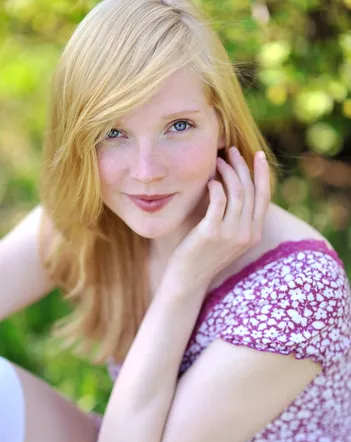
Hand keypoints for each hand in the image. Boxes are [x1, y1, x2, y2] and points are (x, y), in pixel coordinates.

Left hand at [166, 147, 270, 293]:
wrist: (189, 279)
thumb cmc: (203, 254)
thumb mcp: (227, 237)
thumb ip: (236, 217)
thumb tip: (236, 187)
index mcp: (254, 234)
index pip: (264, 197)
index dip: (262, 174)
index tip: (256, 155)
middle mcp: (246, 234)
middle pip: (250, 190)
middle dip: (242, 166)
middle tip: (230, 151)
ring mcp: (230, 234)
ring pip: (236, 192)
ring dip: (228, 172)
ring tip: (217, 161)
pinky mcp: (212, 232)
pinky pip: (218, 200)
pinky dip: (216, 185)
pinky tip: (209, 180)